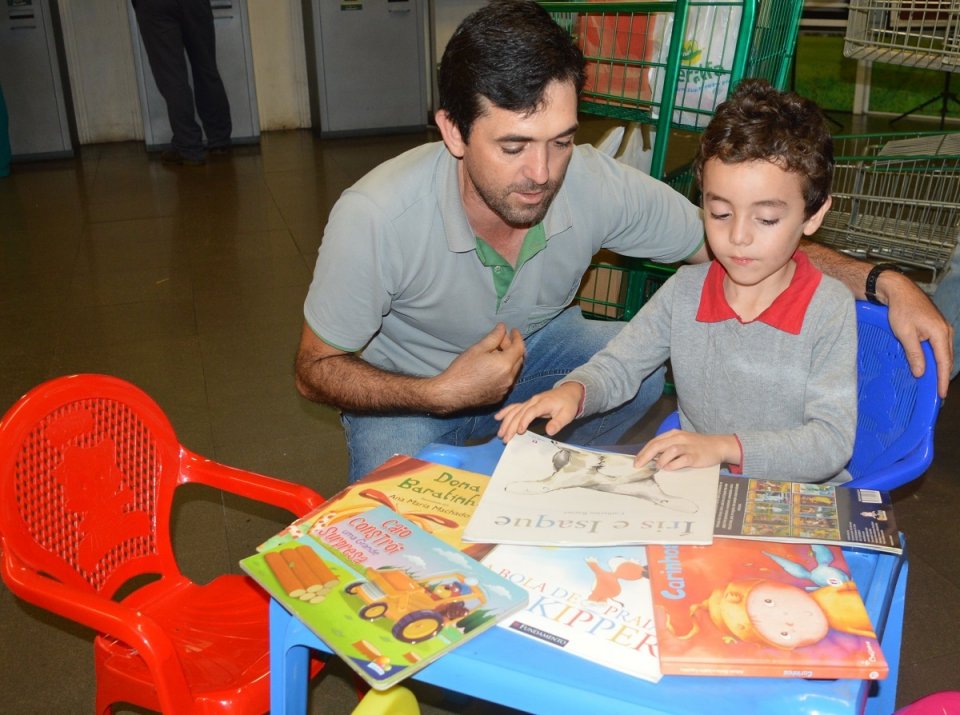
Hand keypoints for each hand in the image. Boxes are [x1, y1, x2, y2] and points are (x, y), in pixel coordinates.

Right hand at [427, 323, 524, 413]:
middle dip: (514, 348)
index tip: (513, 330)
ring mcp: (505, 390)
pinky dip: (506, 372)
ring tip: (498, 353)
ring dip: (511, 361)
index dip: (517, 337)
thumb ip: (494, 337)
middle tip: (503, 340)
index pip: (519, 348)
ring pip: (515, 371)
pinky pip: (508, 382)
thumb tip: (503, 327)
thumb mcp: (478, 349)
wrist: (451, 393)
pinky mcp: (500, 397)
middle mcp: (509, 378)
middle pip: (519, 359)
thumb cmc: (462, 369)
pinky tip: (495, 368)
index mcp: (505, 365)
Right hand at [495, 383, 583, 441]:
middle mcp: (533, 401)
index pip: (531, 412)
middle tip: (505, 439)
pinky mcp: (528, 403)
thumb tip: (549, 432)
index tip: (519, 431)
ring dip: (506, 422)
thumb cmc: (568, 404)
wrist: (569, 392)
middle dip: (511, 426)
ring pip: (514, 411)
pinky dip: (505, 412)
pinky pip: (514, 407)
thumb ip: (558, 423)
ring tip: (500, 433)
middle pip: (519, 413)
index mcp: (543, 403)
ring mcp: (529, 401)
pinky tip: (498, 418)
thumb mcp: (567, 414)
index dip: (524, 421)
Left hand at [633, 430, 734, 470]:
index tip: (636, 461)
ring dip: (661, 460)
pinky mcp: (695, 456)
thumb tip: (651, 457)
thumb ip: (667, 447)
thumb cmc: (697, 445)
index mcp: (673, 434)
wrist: (718, 445)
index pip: (654, 442)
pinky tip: (669, 468)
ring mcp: (688, 446)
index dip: (643, 452)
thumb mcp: (681, 441)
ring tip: (658, 467)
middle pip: (658, 445)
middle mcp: (679, 438)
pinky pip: (681, 460)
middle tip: (638, 466)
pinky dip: (673, 465)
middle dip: (645, 456)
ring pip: (669, 451)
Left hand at [880, 271, 953, 397]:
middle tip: (938, 391)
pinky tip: (929, 363)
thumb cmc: (901, 309)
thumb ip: (914, 354)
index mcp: (940, 333)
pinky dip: (935, 357)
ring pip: (943, 352)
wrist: (899, 290)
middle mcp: (946, 330)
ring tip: (934, 381)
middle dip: (942, 375)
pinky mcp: (936, 326)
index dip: (942, 379)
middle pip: (946, 358)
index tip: (941, 393)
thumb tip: (921, 372)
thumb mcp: (905, 334)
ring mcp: (942, 327)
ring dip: (939, 366)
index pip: (944, 362)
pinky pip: (938, 346)